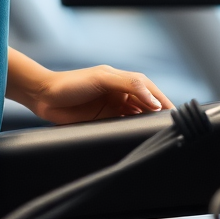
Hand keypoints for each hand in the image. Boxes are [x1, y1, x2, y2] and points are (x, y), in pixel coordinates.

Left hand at [25, 65, 172, 124]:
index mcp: (123, 81)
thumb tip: (154, 101)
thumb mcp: (102, 78)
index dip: (162, 102)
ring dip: (146, 126)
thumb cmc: (71, 83)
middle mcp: (121, 95)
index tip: (174, 115)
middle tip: (170, 130)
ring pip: (137, 119)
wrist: (45, 97)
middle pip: (147, 106)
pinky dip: (132, 134)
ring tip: (158, 137)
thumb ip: (129, 85)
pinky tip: (137, 140)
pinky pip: (123, 129)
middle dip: (158, 116)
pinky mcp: (104, 123)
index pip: (150, 91)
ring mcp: (113, 110)